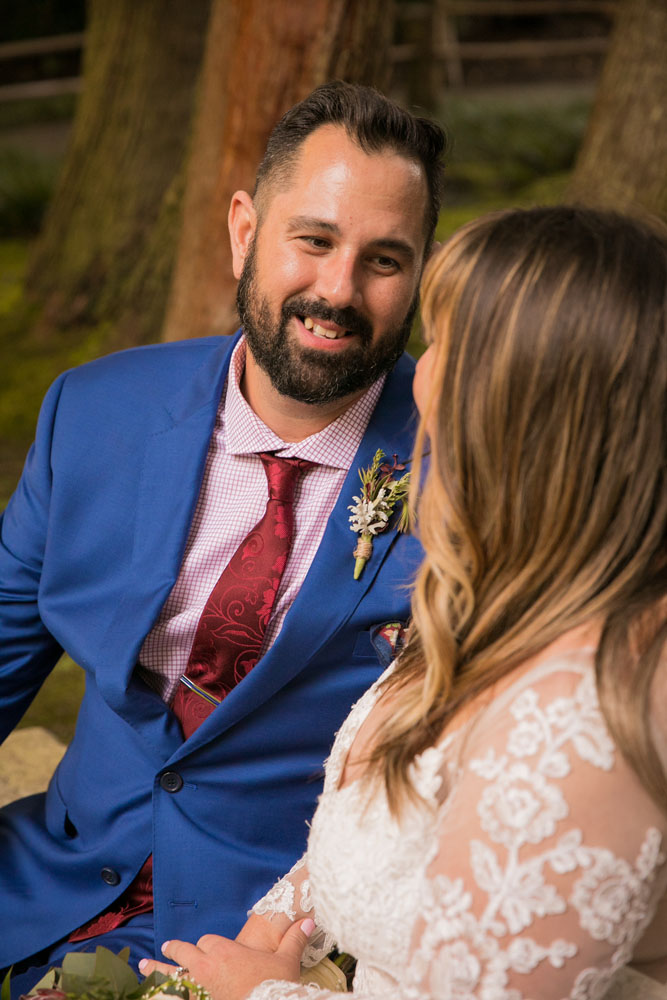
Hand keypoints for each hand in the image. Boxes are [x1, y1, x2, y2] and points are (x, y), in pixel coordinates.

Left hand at [139, 917, 314, 999]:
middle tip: (166, 947)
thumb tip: (308, 921)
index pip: (209, 941)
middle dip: (175, 949)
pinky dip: (163, 992)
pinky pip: (173, 994)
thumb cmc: (273, 986)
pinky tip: (152, 993)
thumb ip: (294, 939)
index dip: (209, 945)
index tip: (208, 949)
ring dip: (155, 968)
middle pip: (185, 952)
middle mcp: (206, 967)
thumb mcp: (286, 962)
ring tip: (142, 965)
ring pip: (169, 973)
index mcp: (226, 952)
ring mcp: (196, 988)